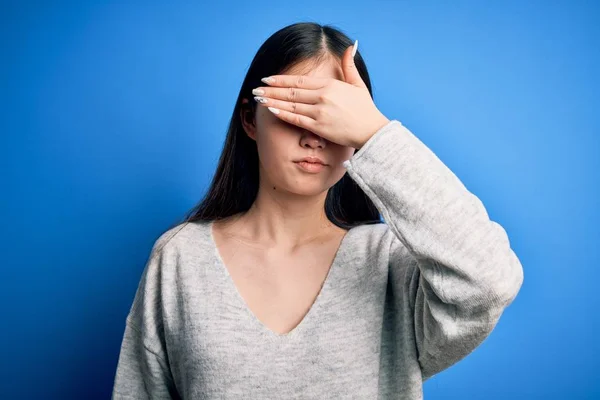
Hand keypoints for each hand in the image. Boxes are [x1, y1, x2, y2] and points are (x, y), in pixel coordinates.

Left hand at [252, 43, 389, 148]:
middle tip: (256, 89)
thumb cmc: (365, 109)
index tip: (268, 79)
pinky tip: (271, 110)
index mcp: (330, 85)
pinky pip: (296, 119)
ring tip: (258, 99)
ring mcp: (320, 112)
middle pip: (291, 92)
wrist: (372, 131)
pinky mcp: (319, 126)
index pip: (299, 81)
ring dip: (272, 101)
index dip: (281, 80)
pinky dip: (282, 114)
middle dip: (271, 90)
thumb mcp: (358, 84)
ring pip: (290, 104)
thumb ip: (349, 65)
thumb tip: (351, 45)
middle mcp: (322, 96)